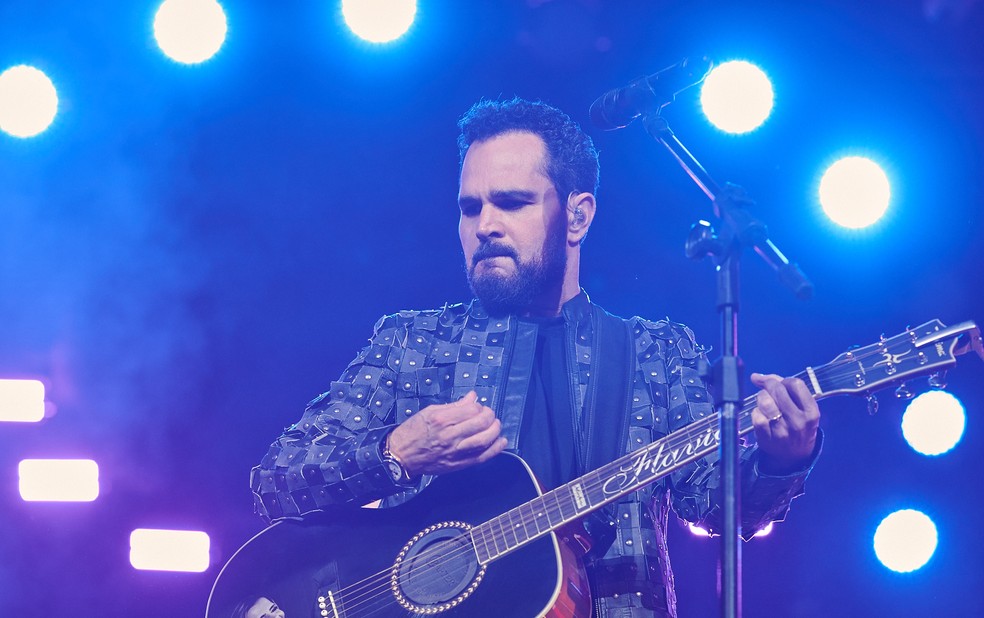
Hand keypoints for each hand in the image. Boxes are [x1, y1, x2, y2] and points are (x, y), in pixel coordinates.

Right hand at [386, 391, 507, 476]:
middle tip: (489, 414)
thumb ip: (453, 406)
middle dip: (490, 416)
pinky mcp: (457, 464)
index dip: (478, 406)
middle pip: (480, 423)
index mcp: (441, 419)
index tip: (477, 406)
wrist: (401, 456)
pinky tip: (501, 442)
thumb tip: (472, 398)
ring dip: (495, 431)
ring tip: (496, 425)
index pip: (471, 409)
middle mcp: (449, 435)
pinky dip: (495, 450)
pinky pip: (481, 457)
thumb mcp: (429, 411)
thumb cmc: (413, 432)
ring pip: (483, 440)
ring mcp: (454, 451)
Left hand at [750, 373, 819, 474]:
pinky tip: (761, 415)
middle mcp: (798, 421)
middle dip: (768, 383)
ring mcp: (782, 430)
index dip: (783, 379)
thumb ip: (789, 391)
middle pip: (778, 390)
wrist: (793, 458)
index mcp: (811, 413)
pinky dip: (755, 412)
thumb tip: (763, 377)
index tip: (777, 381)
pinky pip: (756, 415)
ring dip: (761, 397)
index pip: (796, 384)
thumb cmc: (798, 427)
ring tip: (764, 402)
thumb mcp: (803, 411)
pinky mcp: (767, 437)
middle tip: (763, 384)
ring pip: (765, 401)